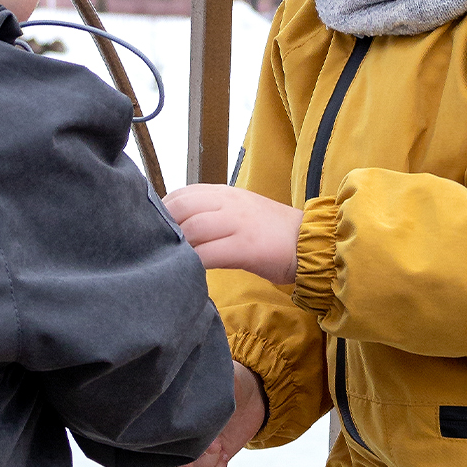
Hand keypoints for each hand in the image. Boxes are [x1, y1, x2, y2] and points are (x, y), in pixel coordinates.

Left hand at [163, 184, 303, 284]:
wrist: (310, 243)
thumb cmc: (273, 233)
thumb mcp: (241, 214)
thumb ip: (213, 215)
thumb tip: (181, 228)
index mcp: (226, 194)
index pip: (184, 193)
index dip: (164, 209)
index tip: (155, 227)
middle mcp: (229, 203)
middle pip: (183, 208)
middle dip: (165, 227)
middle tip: (158, 248)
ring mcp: (238, 223)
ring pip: (193, 229)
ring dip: (178, 246)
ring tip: (171, 261)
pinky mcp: (246, 247)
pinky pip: (209, 254)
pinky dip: (194, 263)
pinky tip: (189, 272)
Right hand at [178, 361, 266, 466]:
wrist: (255, 394)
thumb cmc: (233, 381)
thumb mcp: (221, 381)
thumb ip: (209, 389)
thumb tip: (197, 391)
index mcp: (180, 416)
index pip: (167, 437)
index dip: (181, 444)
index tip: (202, 437)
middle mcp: (186, 434)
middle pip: (177, 460)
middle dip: (196, 458)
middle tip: (216, 445)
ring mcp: (199, 449)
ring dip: (207, 466)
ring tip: (221, 448)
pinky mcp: (213, 459)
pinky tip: (225, 456)